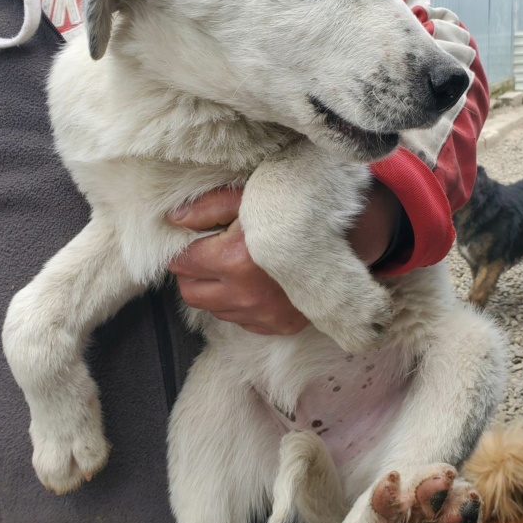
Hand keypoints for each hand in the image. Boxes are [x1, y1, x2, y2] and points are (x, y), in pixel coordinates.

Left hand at [167, 182, 400, 334]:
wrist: (349, 235)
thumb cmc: (296, 209)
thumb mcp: (251, 196)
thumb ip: (208, 207)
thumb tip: (173, 219)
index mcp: (234, 260)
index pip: (182, 262)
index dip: (184, 247)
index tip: (194, 238)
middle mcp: (245, 295)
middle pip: (191, 291)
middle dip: (192, 271)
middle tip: (206, 251)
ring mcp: (262, 315)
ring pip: (213, 309)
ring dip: (214, 289)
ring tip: (232, 265)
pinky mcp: (278, 326)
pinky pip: (240, 321)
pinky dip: (238, 304)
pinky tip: (253, 282)